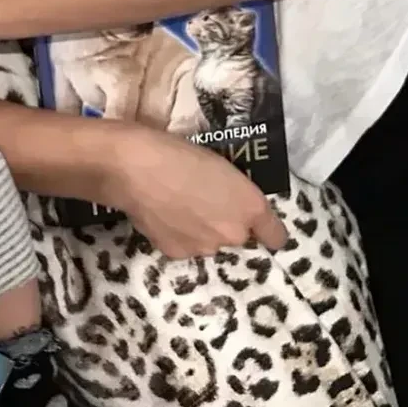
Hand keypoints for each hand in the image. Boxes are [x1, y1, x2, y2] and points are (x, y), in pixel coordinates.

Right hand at [102, 124, 286, 258]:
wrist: (132, 167)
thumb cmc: (177, 152)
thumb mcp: (220, 166)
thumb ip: (234, 195)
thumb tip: (229, 208)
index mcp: (252, 205)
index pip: (275, 236)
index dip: (265, 230)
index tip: (252, 221)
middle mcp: (235, 233)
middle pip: (237, 237)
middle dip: (223, 224)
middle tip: (200, 202)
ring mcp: (205, 246)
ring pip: (209, 243)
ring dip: (199, 231)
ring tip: (174, 207)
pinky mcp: (177, 254)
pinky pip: (184, 246)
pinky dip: (175, 235)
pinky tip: (160, 215)